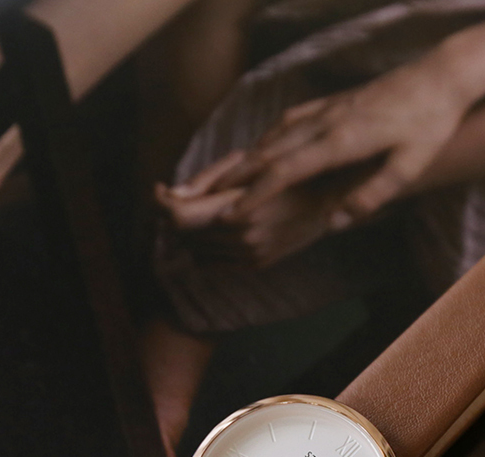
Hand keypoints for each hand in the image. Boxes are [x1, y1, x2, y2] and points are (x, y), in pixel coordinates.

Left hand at [158, 175, 353, 267]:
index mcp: (235, 208)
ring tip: (200, 213)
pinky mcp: (256, 265)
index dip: (161, 203)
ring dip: (190, 233)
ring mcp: (249, 255)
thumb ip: (206, 181)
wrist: (324, 203)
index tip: (159, 189)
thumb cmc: (284, 173)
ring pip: (195, 250)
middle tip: (179, 197)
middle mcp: (241, 237)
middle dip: (174, 215)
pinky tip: (214, 232)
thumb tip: (171, 194)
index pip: (177, 216)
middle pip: (183, 234)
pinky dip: (204, 250)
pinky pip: (212, 264)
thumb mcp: (246, 164)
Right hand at [160, 53, 471, 231]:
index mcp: (341, 141)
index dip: (255, 195)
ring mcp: (327, 109)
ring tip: (224, 181)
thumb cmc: (430, 124)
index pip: (286, 171)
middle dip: (236, 179)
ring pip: (275, 136)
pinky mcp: (333, 102)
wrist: (441, 77)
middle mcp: (326, 122)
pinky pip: (289, 122)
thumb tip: (334, 223)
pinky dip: (269, 139)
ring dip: (247, 160)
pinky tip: (262, 148)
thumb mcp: (409, 167)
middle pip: (269, 153)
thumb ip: (371, 196)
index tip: (231, 214)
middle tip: (207, 200)